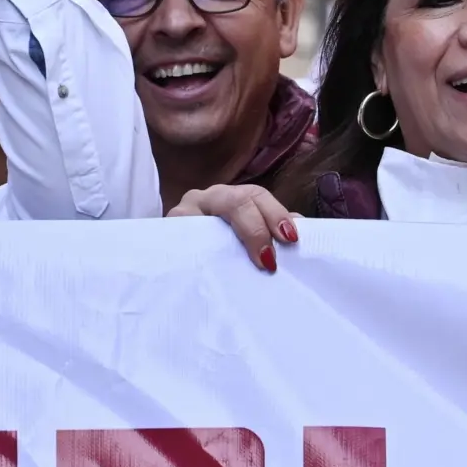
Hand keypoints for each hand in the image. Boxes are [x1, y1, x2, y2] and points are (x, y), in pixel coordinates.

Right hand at [170, 183, 297, 272]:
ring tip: (246, 262)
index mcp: (228, 197)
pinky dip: (199, 254)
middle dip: (258, 226)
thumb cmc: (215, 248)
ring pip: (210, 217)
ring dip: (229, 241)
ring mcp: (181, 215)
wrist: (174, 265)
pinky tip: (211, 269)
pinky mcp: (166, 235)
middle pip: (235, 201)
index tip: (290, 238)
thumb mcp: (242, 234)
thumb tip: (300, 228)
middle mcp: (204, 199)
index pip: (254, 196)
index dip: (275, 214)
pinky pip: (182, 240)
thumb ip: (268, 229)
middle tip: (269, 258)